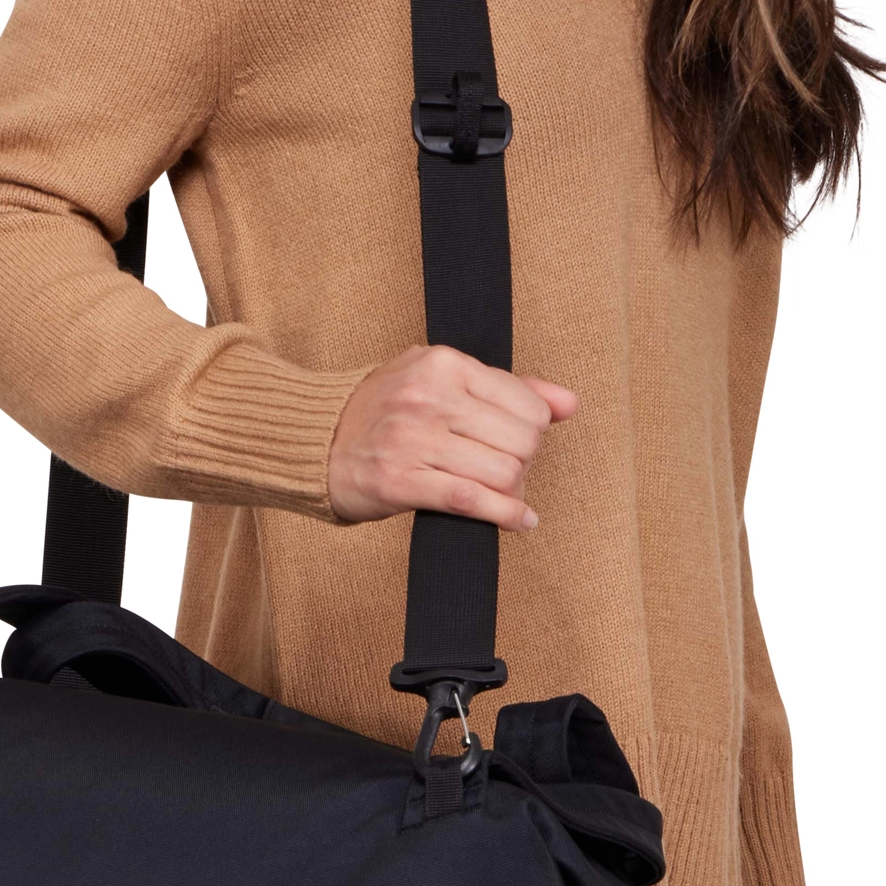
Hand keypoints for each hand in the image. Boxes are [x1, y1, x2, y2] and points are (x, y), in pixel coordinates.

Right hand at [327, 342, 576, 527]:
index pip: (528, 404)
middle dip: (524, 463)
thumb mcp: (441, 377)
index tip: (516, 441)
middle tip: (507, 471)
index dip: (534, 430)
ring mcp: (413, 440)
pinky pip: (472, 502)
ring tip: (503, 495)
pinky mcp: (400, 482)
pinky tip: (518, 522)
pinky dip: (505, 516)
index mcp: (443, 363)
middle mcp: (429, 397)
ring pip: (502, 473)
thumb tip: (570, 403)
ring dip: (513, 493)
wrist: (314, 439)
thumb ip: (507, 387)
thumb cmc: (384, 408)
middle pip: (522, 442)